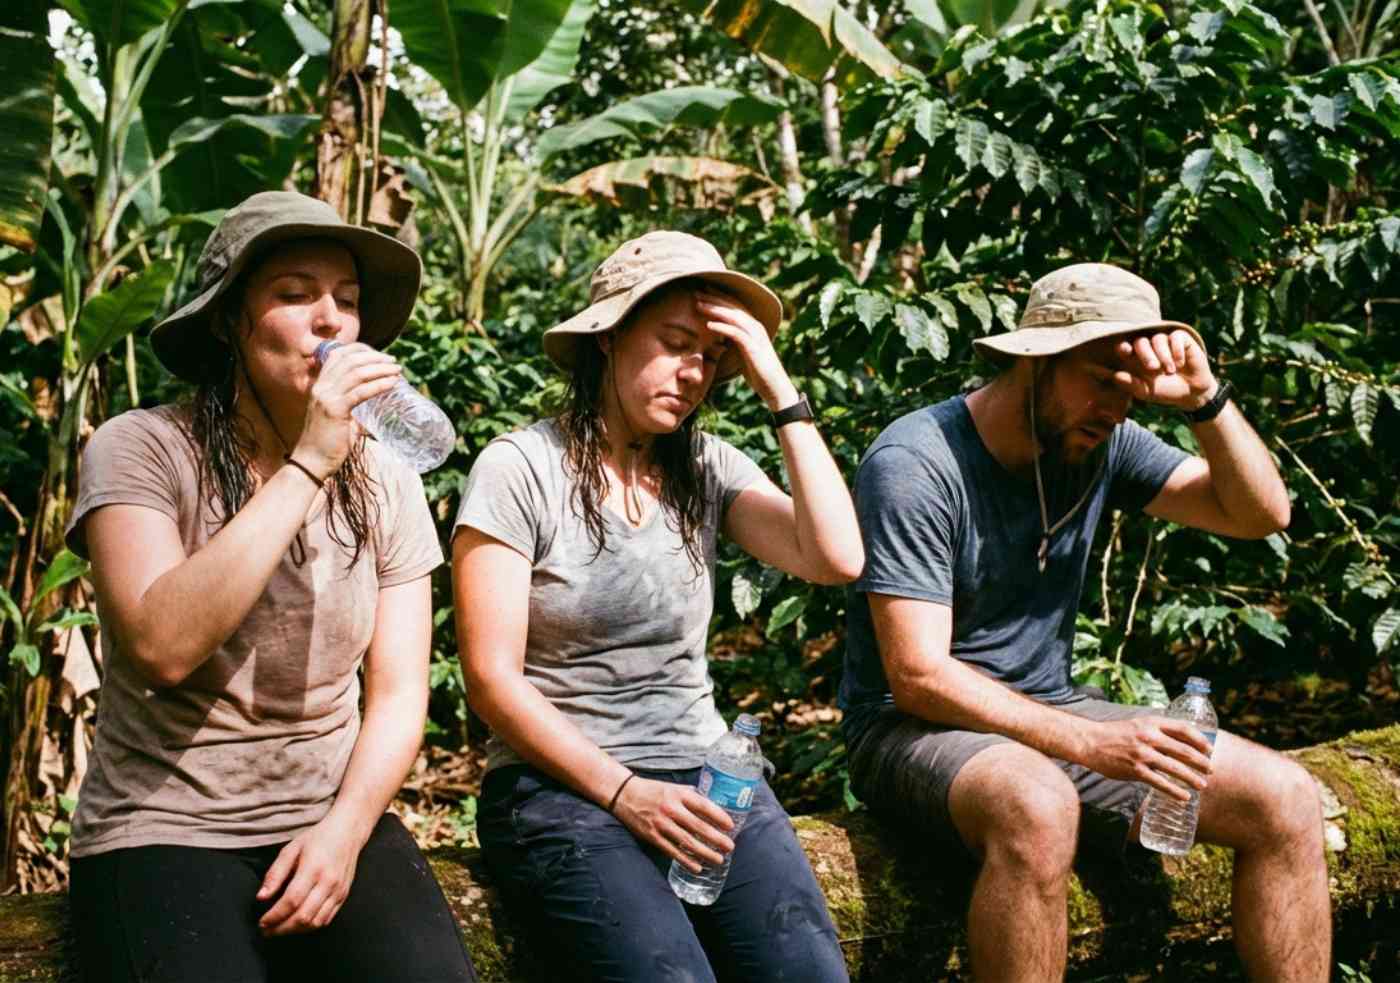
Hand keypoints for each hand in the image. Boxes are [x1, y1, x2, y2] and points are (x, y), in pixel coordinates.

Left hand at [256, 813, 363, 935]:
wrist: (348, 832)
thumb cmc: (318, 838)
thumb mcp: (291, 849)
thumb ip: (275, 874)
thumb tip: (261, 897)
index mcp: (313, 868)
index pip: (291, 900)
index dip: (274, 916)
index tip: (262, 922)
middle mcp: (328, 882)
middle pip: (303, 916)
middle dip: (281, 928)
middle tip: (267, 931)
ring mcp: (338, 890)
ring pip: (315, 922)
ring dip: (295, 931)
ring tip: (280, 929)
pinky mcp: (344, 895)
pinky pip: (326, 919)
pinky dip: (310, 926)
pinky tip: (298, 924)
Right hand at [294, 342, 401, 477]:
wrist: (311, 461)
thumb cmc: (327, 442)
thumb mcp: (338, 415)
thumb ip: (352, 404)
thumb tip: (373, 399)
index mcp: (320, 384)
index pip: (338, 354)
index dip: (360, 350)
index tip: (380, 355)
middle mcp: (321, 387)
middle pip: (350, 360)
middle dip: (375, 357)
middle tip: (393, 362)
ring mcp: (326, 397)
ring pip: (356, 373)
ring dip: (380, 369)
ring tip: (397, 371)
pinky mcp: (334, 410)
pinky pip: (360, 392)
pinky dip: (378, 385)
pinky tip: (392, 384)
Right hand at [611, 775, 734, 872]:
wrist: (624, 795)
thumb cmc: (653, 791)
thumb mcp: (674, 788)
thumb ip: (691, 797)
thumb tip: (713, 808)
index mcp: (678, 794)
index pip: (703, 805)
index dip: (719, 816)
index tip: (730, 826)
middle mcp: (671, 808)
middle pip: (698, 826)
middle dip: (716, 838)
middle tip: (729, 846)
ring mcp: (661, 824)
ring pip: (687, 841)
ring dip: (705, 852)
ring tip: (718, 860)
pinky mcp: (652, 836)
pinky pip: (672, 851)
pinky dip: (686, 860)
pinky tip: (697, 867)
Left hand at [694, 291, 797, 410]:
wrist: (775, 388)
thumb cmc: (759, 373)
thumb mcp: (744, 354)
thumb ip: (734, 344)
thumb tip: (719, 341)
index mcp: (753, 327)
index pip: (735, 307)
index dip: (719, 298)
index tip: (703, 291)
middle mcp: (756, 327)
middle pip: (733, 308)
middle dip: (714, 299)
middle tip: (697, 292)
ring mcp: (756, 337)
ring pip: (734, 317)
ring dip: (715, 309)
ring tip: (699, 305)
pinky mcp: (754, 348)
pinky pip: (736, 333)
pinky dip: (722, 327)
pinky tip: (709, 324)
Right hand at [1081, 716, 1213, 801]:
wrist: (1090, 741)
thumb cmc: (1115, 734)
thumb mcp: (1138, 724)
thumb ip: (1157, 730)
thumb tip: (1180, 742)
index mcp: (1151, 723)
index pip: (1184, 729)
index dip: (1200, 740)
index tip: (1210, 749)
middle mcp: (1149, 737)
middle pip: (1184, 750)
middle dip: (1202, 762)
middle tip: (1211, 770)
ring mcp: (1142, 754)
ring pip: (1175, 768)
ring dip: (1192, 778)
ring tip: (1203, 785)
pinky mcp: (1135, 770)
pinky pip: (1160, 783)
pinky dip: (1175, 791)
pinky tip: (1184, 797)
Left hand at [1111, 331, 1217, 411]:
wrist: (1192, 393)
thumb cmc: (1165, 391)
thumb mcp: (1146, 391)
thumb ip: (1130, 384)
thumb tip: (1115, 375)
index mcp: (1136, 359)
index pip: (1125, 347)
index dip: (1123, 347)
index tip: (1124, 350)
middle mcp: (1149, 348)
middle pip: (1140, 342)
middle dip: (1145, 354)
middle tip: (1153, 368)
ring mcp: (1165, 342)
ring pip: (1158, 339)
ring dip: (1164, 356)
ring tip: (1170, 371)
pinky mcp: (1181, 339)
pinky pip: (1175, 336)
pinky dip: (1177, 350)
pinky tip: (1180, 363)